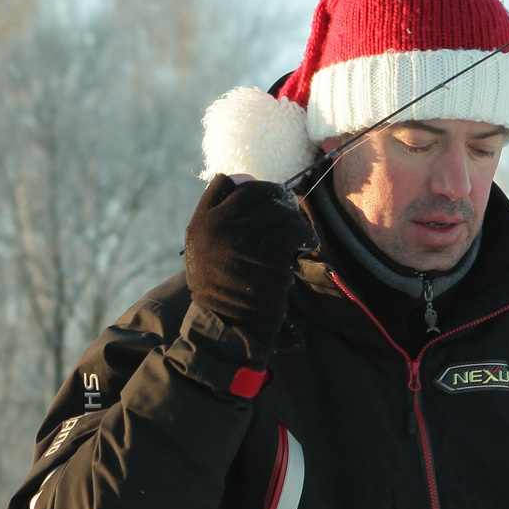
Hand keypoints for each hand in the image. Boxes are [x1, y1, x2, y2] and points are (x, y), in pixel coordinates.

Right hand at [184, 174, 309, 349]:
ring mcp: (245, 238)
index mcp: (201, 222)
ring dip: (296, 220)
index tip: (267, 199)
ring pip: (281, 210)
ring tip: (299, 236)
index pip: (226, 183)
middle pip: (259, 192)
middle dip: (279, 199)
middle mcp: (220, 225)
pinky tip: (307, 246)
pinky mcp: (270, 253)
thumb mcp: (203, 250)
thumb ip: (218, 223)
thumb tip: (244, 186)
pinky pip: (297, 232)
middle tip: (290, 212)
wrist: (229, 325)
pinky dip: (307, 237)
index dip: (252, 188)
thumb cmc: (221, 289)